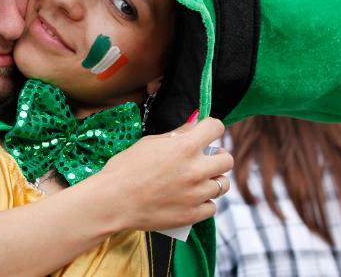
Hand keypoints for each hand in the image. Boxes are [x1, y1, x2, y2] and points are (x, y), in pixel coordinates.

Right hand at [92, 117, 231, 231]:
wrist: (113, 200)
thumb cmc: (126, 168)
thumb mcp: (149, 143)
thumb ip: (176, 135)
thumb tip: (193, 127)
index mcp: (185, 147)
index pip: (215, 128)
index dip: (211, 128)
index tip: (206, 133)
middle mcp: (196, 170)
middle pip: (227, 159)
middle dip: (218, 156)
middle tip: (205, 159)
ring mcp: (196, 194)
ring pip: (223, 185)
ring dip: (213, 180)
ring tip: (197, 181)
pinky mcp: (192, 214)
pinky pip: (212, 207)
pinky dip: (204, 202)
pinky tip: (191, 199)